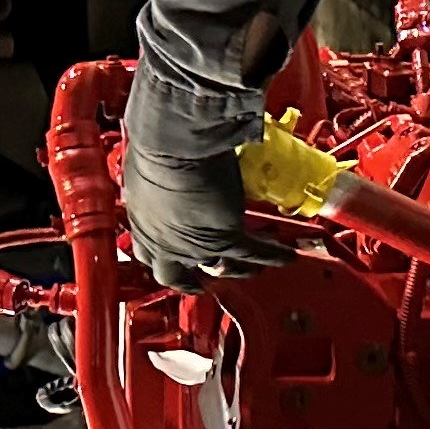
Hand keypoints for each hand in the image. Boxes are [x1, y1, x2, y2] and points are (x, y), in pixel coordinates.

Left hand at [120, 139, 276, 288]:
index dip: (163, 260)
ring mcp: (197, 247)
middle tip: (201, 284)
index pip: (149, 256)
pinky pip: (254, 252)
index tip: (170, 263)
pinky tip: (286, 255)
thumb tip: (159, 175)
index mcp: (143, 226)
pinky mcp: (227, 238)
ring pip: (223, 266)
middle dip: (190, 281)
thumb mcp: (146, 173)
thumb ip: (153, 186)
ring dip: (240, 268)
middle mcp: (166, 245)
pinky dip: (273, 254)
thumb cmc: (155, 147)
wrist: (173, 144)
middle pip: (177, 276)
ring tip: (254, 269)